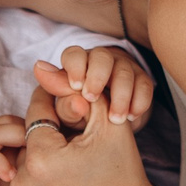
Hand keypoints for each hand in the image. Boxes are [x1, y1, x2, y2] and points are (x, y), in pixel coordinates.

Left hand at [6, 86, 174, 185]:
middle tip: (70, 150)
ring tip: (63, 172)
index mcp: (41, 158)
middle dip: (43, 140)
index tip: (69, 115)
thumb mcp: (111, 125)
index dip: (54, 109)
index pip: (35, 114)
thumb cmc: (124, 176)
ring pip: (15, 170)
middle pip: (22, 144)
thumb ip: (76, 93)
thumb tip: (42, 68)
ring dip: (32, 165)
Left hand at [34, 46, 155, 126]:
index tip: (75, 86)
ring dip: (120, 96)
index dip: (74, 68)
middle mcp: (101, 61)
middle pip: (102, 57)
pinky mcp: (142, 81)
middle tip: (93, 99)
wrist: (113, 131)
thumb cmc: (82, 115)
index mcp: (79, 64)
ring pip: (125, 72)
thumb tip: (40, 68)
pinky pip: (145, 85)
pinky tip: (132, 117)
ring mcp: (124, 68)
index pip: (74, 54)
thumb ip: (61, 95)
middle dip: (97, 78)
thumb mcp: (70, 110)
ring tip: (116, 119)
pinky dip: (139, 101)